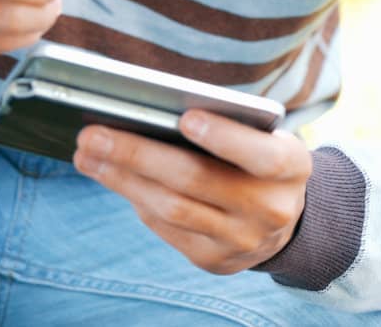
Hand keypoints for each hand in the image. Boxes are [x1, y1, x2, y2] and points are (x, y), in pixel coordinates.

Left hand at [73, 110, 312, 274]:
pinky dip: (137, 200)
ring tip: (88, 155)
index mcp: (292, 168)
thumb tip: (157, 119)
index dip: (224, 138)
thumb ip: (231, 130)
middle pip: (197, 181)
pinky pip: (167, 228)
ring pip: (172, 208)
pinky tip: (112, 177)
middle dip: (139, 155)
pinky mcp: (214, 261)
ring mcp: (241, 241)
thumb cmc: (262, 162)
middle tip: (94, 134)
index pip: (260, 156)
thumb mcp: (266, 140)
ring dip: (123, 180)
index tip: (185, 118)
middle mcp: (271, 209)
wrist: (282, 222)